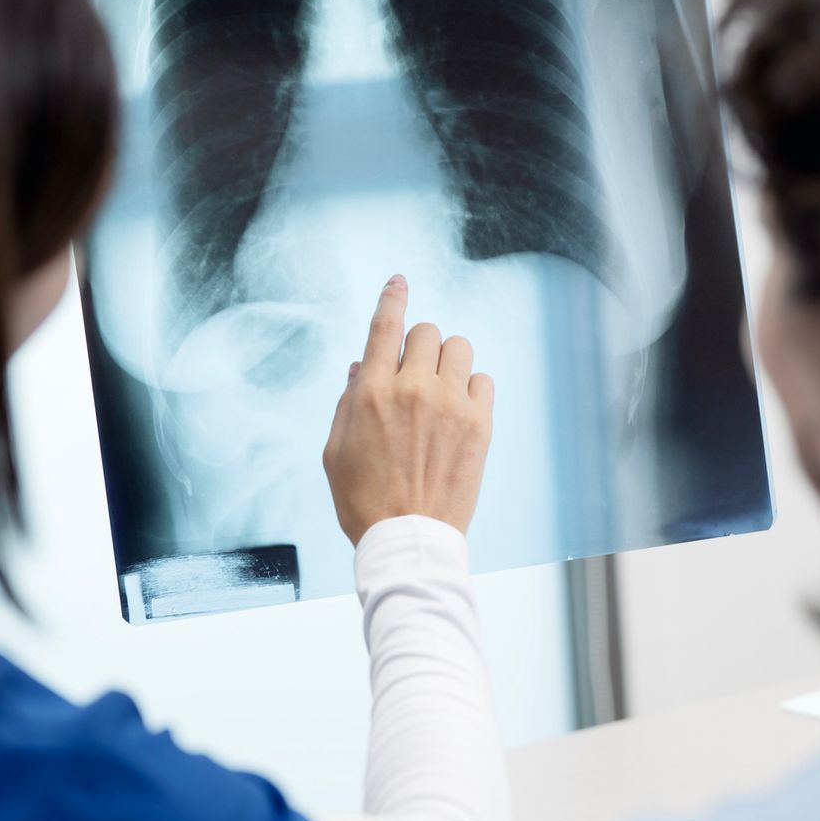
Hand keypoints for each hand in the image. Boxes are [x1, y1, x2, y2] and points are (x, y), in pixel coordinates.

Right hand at [322, 274, 495, 544]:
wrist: (408, 539)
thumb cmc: (364, 500)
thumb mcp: (335, 451)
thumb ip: (347, 402)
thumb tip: (361, 367)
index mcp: (371, 392)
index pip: (385, 326)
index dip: (392, 297)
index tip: (399, 282)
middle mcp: (413, 389)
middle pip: (427, 332)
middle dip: (419, 346)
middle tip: (415, 375)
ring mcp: (450, 405)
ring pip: (459, 347)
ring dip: (448, 361)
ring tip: (440, 391)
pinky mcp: (480, 424)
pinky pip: (484, 380)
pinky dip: (471, 388)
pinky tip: (460, 412)